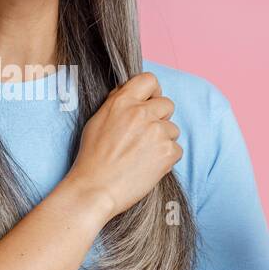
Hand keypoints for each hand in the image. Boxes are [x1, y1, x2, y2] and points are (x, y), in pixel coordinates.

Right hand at [64, 71, 181, 219]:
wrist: (96, 189)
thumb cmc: (92, 158)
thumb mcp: (97, 121)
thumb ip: (117, 103)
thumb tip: (131, 93)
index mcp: (123, 102)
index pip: (149, 80)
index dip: (152, 92)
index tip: (150, 102)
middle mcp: (141, 113)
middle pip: (167, 104)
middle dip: (160, 118)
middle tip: (146, 135)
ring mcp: (157, 132)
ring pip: (173, 129)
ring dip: (163, 140)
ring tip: (143, 155)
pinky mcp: (167, 152)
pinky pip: (177, 149)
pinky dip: (166, 158)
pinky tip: (149, 166)